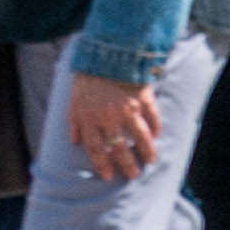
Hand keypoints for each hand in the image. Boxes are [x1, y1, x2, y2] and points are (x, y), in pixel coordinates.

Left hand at [63, 69, 162, 183]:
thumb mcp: (73, 100)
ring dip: (145, 151)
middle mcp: (108, 117)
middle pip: (118, 147)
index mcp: (88, 118)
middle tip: (133, 174)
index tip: (108, 176)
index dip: (101, 164)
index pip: (95, 148)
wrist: (108, 54)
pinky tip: (156, 136)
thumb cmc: (88, 79)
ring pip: (139, 136)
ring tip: (149, 160)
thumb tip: (73, 141)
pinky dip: (155, 128)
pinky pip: (152, 118)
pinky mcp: (143, 99)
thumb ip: (73, 122)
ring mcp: (128, 108)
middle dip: (126, 164)